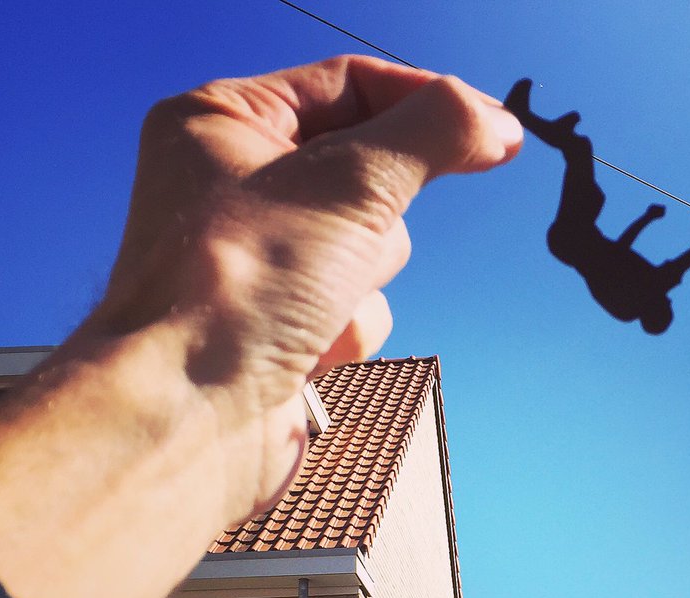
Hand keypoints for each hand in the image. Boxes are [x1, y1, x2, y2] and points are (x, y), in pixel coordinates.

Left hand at [88, 55, 522, 522]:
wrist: (194, 418)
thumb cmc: (234, 293)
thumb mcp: (349, 183)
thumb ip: (434, 134)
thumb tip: (495, 122)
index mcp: (225, 122)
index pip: (351, 87)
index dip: (424, 104)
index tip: (491, 130)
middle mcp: (240, 187)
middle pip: (372, 178)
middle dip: (372, 224)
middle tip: (339, 246)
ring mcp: (268, 263)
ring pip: (374, 253)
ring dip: (360, 286)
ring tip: (309, 307)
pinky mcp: (288, 325)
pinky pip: (361, 312)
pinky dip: (348, 333)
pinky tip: (306, 349)